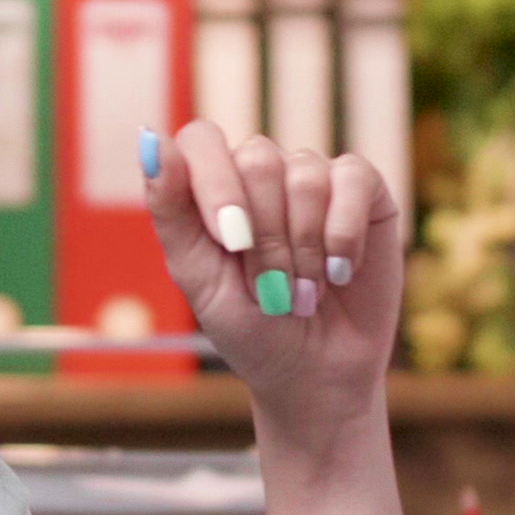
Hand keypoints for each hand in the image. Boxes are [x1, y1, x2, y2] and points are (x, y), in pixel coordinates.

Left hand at [142, 120, 402, 445]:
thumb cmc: (250, 328)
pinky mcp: (362, 190)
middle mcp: (261, 172)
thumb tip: (151, 139)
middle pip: (257, 158)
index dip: (215, 184)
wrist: (317, 376)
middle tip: (271, 289)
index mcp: (212, 186)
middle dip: (264, 238)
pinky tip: (340, 272)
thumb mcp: (198, 278)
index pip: (201, 140)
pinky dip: (342, 235)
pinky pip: (352, 178)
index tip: (229, 242)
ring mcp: (313, 176)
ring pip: (304, 174)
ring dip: (303, 248)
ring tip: (305, 292)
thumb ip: (171, 210)